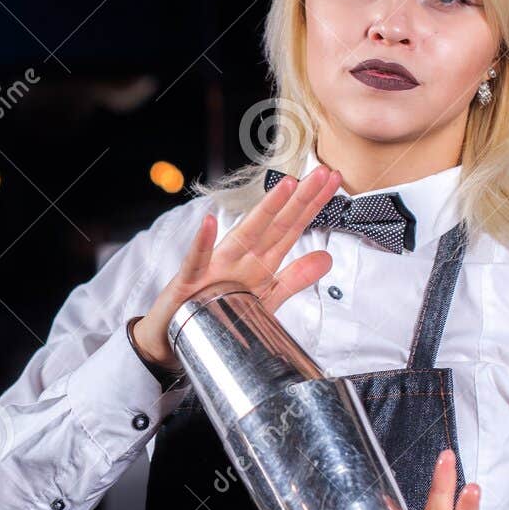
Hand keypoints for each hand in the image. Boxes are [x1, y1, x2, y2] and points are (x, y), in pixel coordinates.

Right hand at [131, 167, 342, 369]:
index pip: (292, 228)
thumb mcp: (265, 298)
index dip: (313, 205)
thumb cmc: (217, 312)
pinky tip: (210, 223)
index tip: (333, 182)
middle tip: (322, 173)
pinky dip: (202, 244)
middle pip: (276, 225)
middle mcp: (240, 257)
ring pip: (244, 235)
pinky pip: (197, 261)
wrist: (175, 336)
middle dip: (300, 200)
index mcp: (259, 261)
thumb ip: (295, 278)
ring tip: (285, 186)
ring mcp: (214, 266)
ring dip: (265, 211)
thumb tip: (327, 258)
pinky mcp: (189, 282)